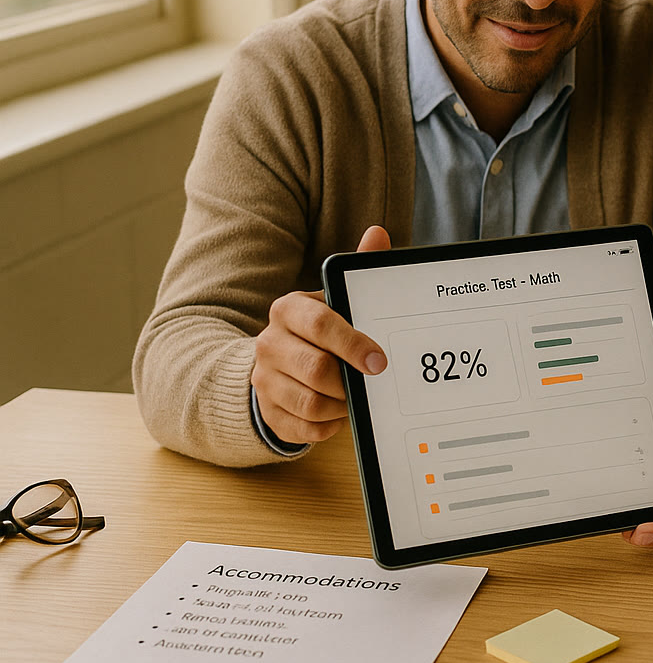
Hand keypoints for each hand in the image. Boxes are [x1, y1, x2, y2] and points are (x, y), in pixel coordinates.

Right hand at [251, 226, 390, 444]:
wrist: (278, 363)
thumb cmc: (320, 329)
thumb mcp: (337, 298)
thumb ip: (357, 268)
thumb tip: (378, 233)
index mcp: (288, 309)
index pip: (320, 324)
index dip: (353, 344)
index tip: (378, 361)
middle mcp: (269, 343)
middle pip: (316, 369)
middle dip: (350, 380)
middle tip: (371, 382)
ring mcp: (264, 380)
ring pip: (310, 403)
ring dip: (342, 405)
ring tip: (355, 396)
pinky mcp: (267, 412)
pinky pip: (303, 429)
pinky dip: (327, 426)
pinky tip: (337, 414)